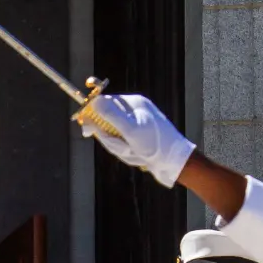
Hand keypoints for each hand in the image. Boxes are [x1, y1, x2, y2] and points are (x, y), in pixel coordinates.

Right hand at [79, 92, 195, 188]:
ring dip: (118, 144)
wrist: (174, 161)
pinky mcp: (139, 134)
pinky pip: (122, 140)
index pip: (106, 102)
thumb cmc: (154, 144)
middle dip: (109, 134)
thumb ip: (111, 115)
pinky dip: (124, 148)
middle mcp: (135, 110)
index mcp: (134, 103)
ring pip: (114, 131)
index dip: (95, 114)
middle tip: (122, 145)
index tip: (87, 128)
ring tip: (132, 151)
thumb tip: (94, 101)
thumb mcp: (130, 130)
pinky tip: (135, 153)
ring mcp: (138, 121)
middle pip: (108, 118)